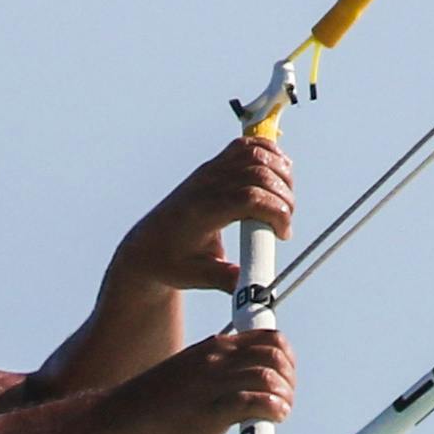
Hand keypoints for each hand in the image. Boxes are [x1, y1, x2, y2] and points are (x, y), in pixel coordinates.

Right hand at [111, 325, 296, 433]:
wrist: (124, 419)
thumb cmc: (159, 403)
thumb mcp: (194, 373)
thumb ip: (222, 371)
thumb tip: (251, 384)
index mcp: (215, 347)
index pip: (268, 338)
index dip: (286, 358)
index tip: (283, 378)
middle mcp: (217, 360)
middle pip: (275, 354)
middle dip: (288, 377)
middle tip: (284, 399)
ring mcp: (213, 384)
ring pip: (268, 375)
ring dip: (284, 396)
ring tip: (279, 412)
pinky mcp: (210, 411)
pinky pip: (254, 401)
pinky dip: (273, 409)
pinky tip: (273, 418)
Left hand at [112, 133, 300, 297]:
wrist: (147, 245)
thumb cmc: (170, 262)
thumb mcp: (196, 276)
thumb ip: (226, 278)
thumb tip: (256, 286)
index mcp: (201, 212)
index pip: (248, 198)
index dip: (276, 212)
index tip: (283, 236)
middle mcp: (205, 185)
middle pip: (258, 172)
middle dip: (284, 196)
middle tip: (285, 223)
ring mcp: (209, 171)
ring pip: (254, 154)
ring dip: (280, 172)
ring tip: (286, 201)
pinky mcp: (213, 166)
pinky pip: (244, 147)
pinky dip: (268, 152)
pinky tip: (279, 173)